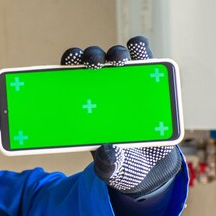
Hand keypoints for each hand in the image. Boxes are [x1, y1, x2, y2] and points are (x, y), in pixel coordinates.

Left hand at [61, 36, 181, 198]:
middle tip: (94, 65)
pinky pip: (143, 59)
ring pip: (116, 56)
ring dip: (116, 53)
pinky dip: (140, 51)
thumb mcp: (110, 166)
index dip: (67, 65)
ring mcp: (124, 80)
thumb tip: (107, 150)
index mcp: (82, 102)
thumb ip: (107, 162)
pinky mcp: (146, 80)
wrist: (148, 165)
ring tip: (119, 61)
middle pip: (92, 61)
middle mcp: (100, 85)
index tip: (68, 64)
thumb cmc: (119, 162)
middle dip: (91, 57)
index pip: (69, 75)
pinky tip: (139, 49)